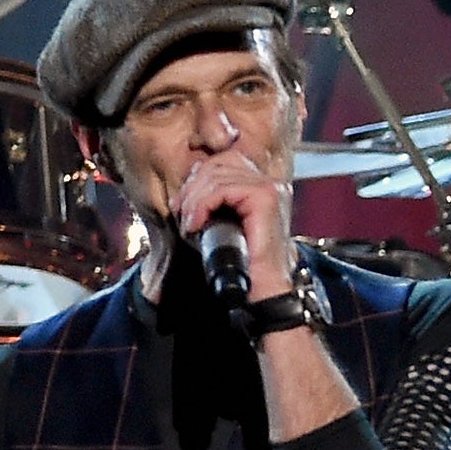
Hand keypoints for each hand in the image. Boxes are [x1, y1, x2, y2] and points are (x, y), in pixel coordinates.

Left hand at [173, 146, 298, 299]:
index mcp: (261, 186)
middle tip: (181, 215)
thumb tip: (187, 183)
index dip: (197, 178)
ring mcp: (269, 188)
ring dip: (193, 200)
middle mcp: (269, 182)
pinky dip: (202, 206)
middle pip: (217, 164)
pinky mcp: (265, 197)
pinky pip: (222, 189)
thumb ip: (210, 199)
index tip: (183, 205)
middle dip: (191, 189)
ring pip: (217, 176)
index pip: (223, 161)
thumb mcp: (221, 223)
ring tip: (189, 224)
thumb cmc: (242, 262)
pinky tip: (196, 225)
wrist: (262, 288)